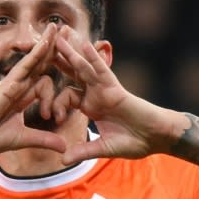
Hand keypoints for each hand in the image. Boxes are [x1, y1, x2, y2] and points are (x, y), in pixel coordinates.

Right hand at [0, 24, 66, 154]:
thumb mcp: (23, 140)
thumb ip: (44, 140)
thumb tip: (64, 148)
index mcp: (22, 97)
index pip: (43, 82)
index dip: (55, 87)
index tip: (58, 103)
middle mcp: (19, 86)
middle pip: (41, 64)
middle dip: (54, 50)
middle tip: (69, 34)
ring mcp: (14, 82)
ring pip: (35, 59)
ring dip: (48, 43)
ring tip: (60, 26)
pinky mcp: (9, 83)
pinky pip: (26, 64)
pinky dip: (38, 52)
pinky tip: (48, 41)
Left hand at [52, 26, 182, 163]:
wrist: (154, 139)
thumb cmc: (133, 142)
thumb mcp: (102, 148)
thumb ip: (83, 151)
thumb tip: (62, 161)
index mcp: (91, 107)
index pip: (67, 96)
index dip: (56, 104)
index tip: (51, 117)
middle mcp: (95, 95)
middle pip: (73, 74)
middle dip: (59, 61)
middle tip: (43, 46)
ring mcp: (105, 90)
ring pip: (84, 68)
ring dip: (71, 52)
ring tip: (59, 36)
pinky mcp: (115, 88)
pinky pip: (102, 71)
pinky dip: (94, 58)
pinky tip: (84, 45)